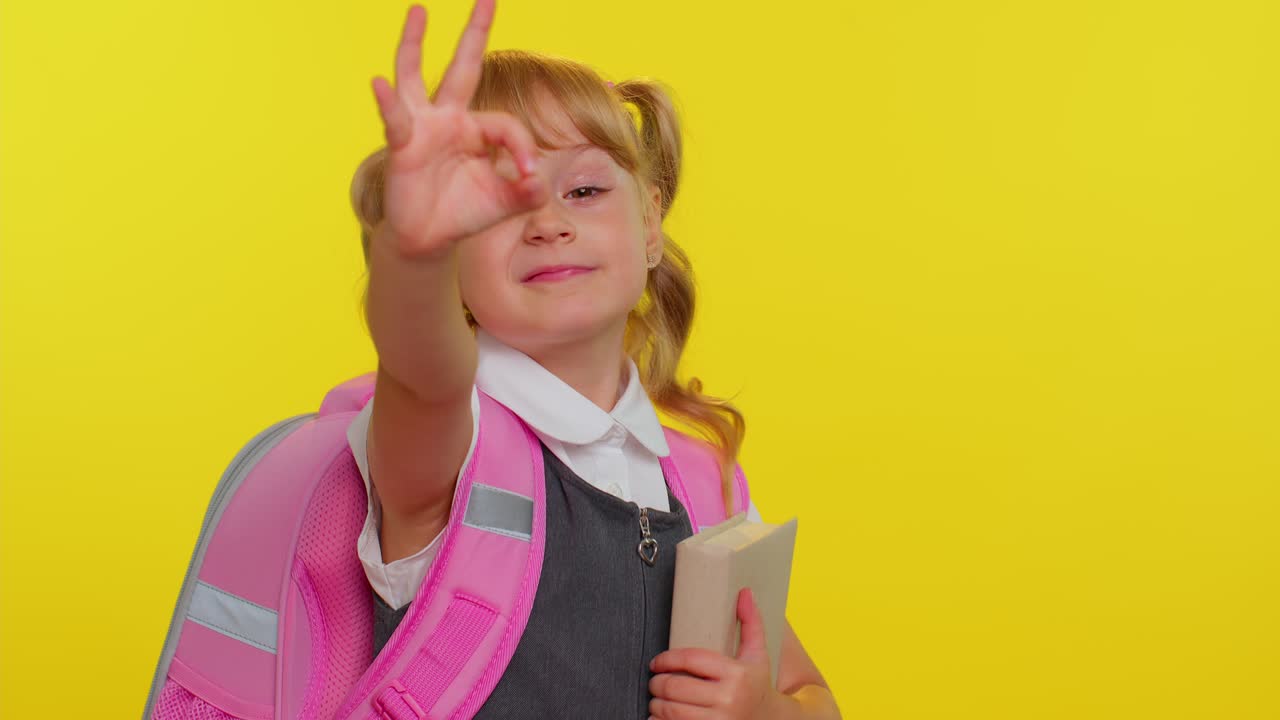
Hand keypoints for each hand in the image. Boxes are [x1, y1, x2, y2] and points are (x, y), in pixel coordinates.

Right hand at [370, 1, 548, 260]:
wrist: (430, 239)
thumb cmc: (465, 213)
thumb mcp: (504, 203)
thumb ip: (526, 193)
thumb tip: (539, 183)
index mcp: (477, 129)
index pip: (506, 125)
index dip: (523, 147)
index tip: (529, 176)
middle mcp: (448, 118)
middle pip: (464, 66)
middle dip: (475, 33)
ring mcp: (422, 127)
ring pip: (417, 77)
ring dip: (415, 44)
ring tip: (419, 11)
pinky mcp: (402, 145)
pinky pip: (395, 119)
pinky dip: (387, 103)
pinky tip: (380, 83)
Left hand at [649, 589, 785, 719]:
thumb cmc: (757, 686)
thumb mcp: (757, 655)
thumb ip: (751, 623)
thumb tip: (745, 592)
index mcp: (737, 674)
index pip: (690, 659)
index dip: (667, 659)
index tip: (657, 662)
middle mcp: (728, 699)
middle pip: (675, 686)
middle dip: (657, 683)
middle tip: (654, 681)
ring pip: (670, 710)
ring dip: (655, 704)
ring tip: (656, 699)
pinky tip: (661, 717)